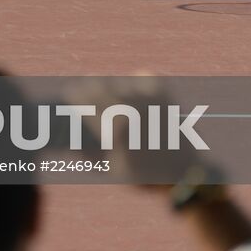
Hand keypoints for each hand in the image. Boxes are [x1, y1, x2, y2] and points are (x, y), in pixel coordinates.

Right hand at [66, 74, 206, 189]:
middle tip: (85, 99)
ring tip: (114, 106)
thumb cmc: (144, 175)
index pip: (81, 98)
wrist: (184, 172)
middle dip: (87, 91)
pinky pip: (140, 75)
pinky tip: (134, 96)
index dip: (72, 97)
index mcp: (114, 125)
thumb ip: (85, 153)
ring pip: (116, 81)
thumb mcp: (110, 169)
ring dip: (111, 91)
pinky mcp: (162, 92)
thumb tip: (66, 143)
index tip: (68, 98)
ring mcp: (147, 97)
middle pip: (95, 85)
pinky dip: (135, 83)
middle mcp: (130, 106)